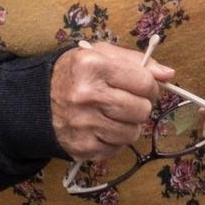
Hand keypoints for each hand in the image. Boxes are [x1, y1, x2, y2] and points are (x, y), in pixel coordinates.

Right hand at [50, 42, 172, 160]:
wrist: (36, 101)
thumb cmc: (75, 74)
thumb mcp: (100, 55)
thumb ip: (136, 62)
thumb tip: (168, 74)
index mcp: (94, 67)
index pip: (144, 82)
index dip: (150, 86)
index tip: (142, 86)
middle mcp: (87, 95)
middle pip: (141, 109)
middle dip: (139, 105)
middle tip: (126, 100)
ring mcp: (84, 124)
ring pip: (133, 132)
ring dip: (129, 125)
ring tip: (113, 114)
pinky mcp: (83, 147)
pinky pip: (118, 148)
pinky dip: (115, 140)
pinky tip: (102, 127)